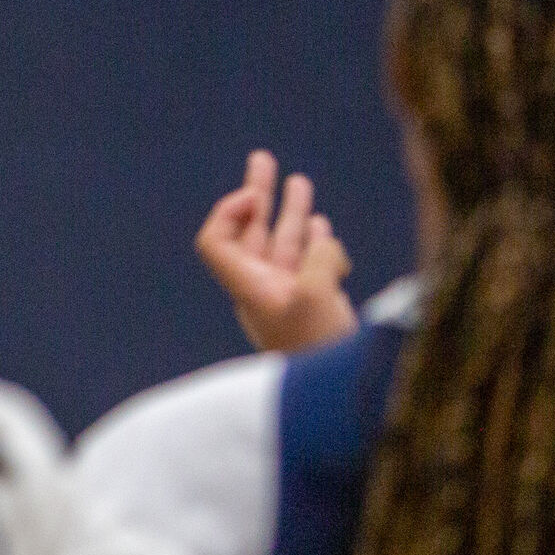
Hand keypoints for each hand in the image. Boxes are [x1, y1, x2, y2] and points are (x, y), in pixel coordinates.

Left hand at [197, 150, 356, 354]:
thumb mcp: (315, 297)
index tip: (253, 200)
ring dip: (290, 212)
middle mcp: (265, 288)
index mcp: (250, 286)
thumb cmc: (318, 351)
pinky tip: (319, 226)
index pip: (215, 242)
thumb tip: (321, 239)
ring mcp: (290, 297)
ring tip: (298, 180)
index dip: (227, 214)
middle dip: (258, 194)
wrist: (338, 395)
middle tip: (261, 159)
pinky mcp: (315, 307)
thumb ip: (316, 258)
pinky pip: (309, 266)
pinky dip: (314, 243)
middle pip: (252, 233)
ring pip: (284, 245)